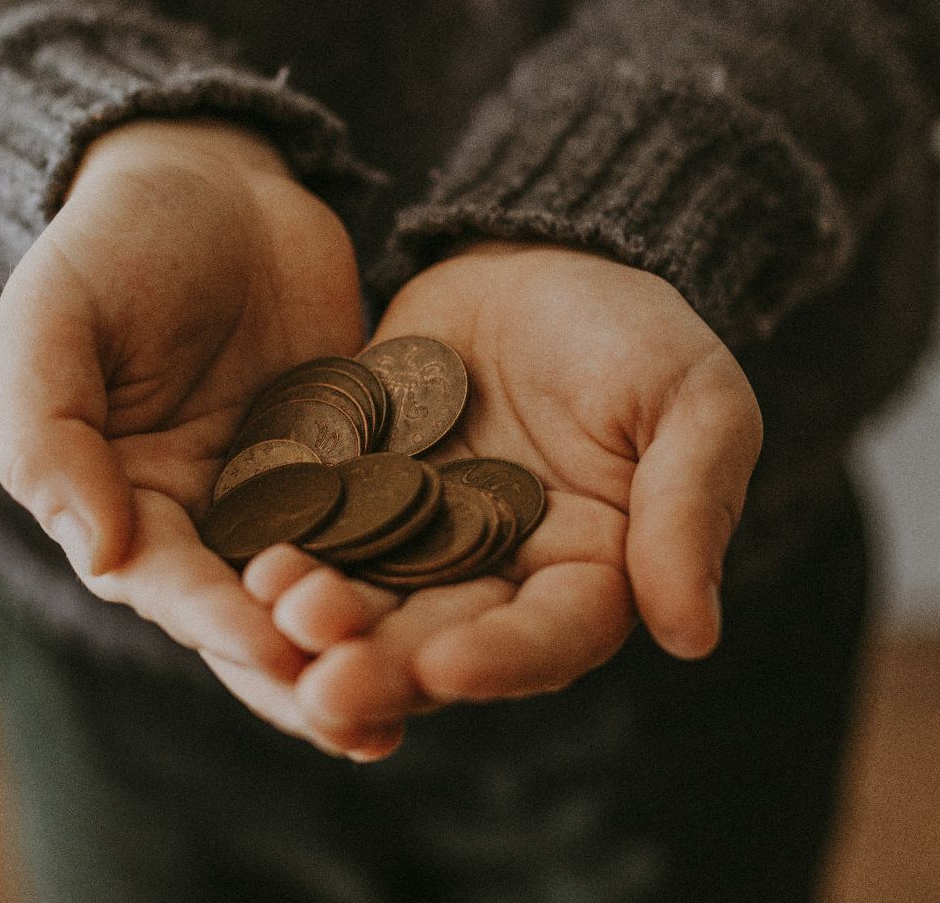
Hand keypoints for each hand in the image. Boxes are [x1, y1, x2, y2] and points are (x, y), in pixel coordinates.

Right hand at [0, 118, 379, 747]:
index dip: (216, 619)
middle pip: (250, 619)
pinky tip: (472, 612)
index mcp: (118, 503)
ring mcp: (284, 499)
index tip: (273, 646)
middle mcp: (202, 522)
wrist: (210, 175)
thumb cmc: (112, 241)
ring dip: (365, 649)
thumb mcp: (53, 317)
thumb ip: (52, 432)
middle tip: (362, 720)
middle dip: (302, 671)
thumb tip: (101, 554)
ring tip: (419, 702)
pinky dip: (417, 575)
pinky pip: (386, 529)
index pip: (167, 583)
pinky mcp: (355, 466)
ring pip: (325, 594)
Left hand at [268, 240, 762, 744]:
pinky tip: (246, 562)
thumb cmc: (635, 329)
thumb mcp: (693, 401)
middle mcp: (496, 580)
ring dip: (322, 624)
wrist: (535, 254)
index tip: (445, 667)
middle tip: (325, 686)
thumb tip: (692, 636)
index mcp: (590, 576)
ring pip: (367, 603)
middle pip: (441, 642)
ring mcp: (415, 542)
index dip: (500, 660)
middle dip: (385, 666)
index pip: (549, 637)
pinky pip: (313, 533)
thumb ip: (688, 509)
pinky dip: (283, 552)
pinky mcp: (350, 496)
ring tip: (278, 616)